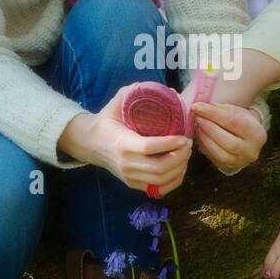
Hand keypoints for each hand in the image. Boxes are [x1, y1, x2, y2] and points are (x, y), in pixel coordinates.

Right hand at [57, 85, 191, 195]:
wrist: (90, 143)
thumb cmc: (107, 121)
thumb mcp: (116, 103)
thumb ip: (134, 92)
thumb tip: (166, 89)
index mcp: (122, 143)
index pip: (148, 147)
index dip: (169, 143)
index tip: (183, 136)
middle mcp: (126, 164)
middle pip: (159, 168)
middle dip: (180, 156)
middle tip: (188, 143)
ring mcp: (129, 177)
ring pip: (161, 180)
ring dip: (180, 168)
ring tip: (186, 154)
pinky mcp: (133, 184)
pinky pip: (158, 189)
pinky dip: (174, 181)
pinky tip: (180, 168)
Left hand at [190, 100, 266, 174]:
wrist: (248, 140)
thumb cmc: (241, 122)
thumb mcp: (236, 112)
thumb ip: (220, 109)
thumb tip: (200, 107)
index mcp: (257, 133)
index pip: (233, 122)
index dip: (213, 114)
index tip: (197, 106)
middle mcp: (251, 150)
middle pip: (229, 142)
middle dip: (209, 128)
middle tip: (197, 117)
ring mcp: (241, 161)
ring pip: (220, 154)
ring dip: (205, 138)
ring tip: (197, 126)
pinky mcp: (229, 167)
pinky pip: (214, 158)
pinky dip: (204, 146)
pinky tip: (200, 135)